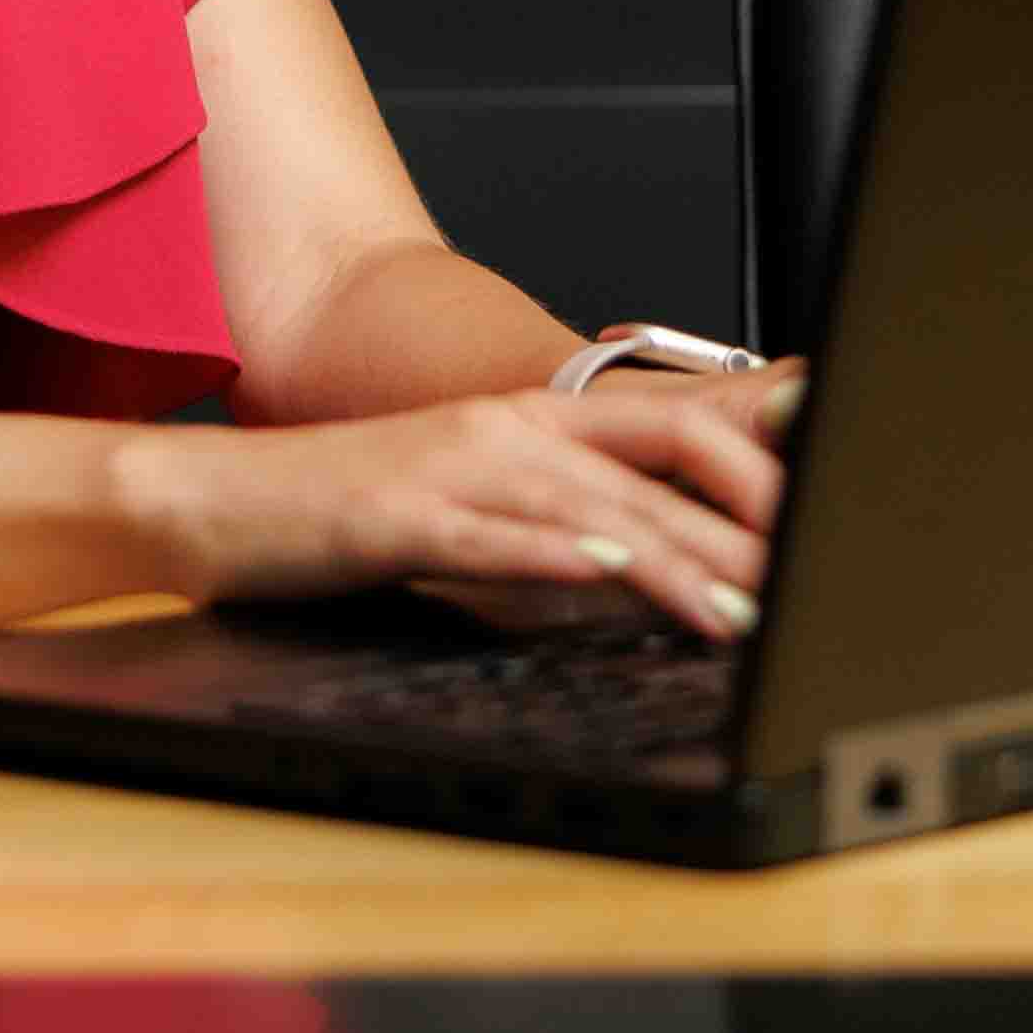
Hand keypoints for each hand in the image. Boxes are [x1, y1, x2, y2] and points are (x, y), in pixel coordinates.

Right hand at [114, 368, 803, 647]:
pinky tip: (606, 573)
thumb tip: (645, 560)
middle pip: (653, 468)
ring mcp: (453, 469)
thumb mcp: (468, 506)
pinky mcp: (401, 513)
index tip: (817, 511)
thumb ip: (555, 521)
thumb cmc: (342, 511)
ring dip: (675, 561)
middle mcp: (503, 431)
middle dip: (742, 525)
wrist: (215, 500)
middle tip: (812, 577)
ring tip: (743, 609)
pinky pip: (493, 535)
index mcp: (525, 423)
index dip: (750, 463)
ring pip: (591, 506)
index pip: (668, 425)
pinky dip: (557, 554)